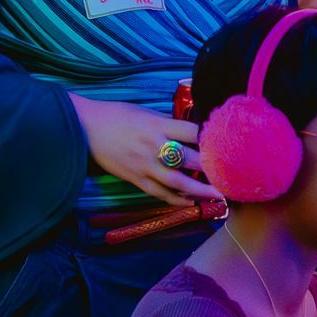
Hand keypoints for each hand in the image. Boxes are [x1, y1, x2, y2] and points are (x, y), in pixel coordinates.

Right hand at [70, 95, 221, 206]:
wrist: (84, 128)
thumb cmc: (116, 115)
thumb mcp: (146, 113)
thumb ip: (168, 124)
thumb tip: (192, 133)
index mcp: (158, 126)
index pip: (193, 133)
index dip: (211, 140)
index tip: (228, 146)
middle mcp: (154, 147)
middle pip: (189, 160)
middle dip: (212, 169)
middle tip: (232, 175)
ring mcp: (144, 165)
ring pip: (177, 182)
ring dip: (200, 191)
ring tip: (219, 196)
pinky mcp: (135, 179)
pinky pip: (159, 193)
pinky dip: (176, 199)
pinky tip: (191, 203)